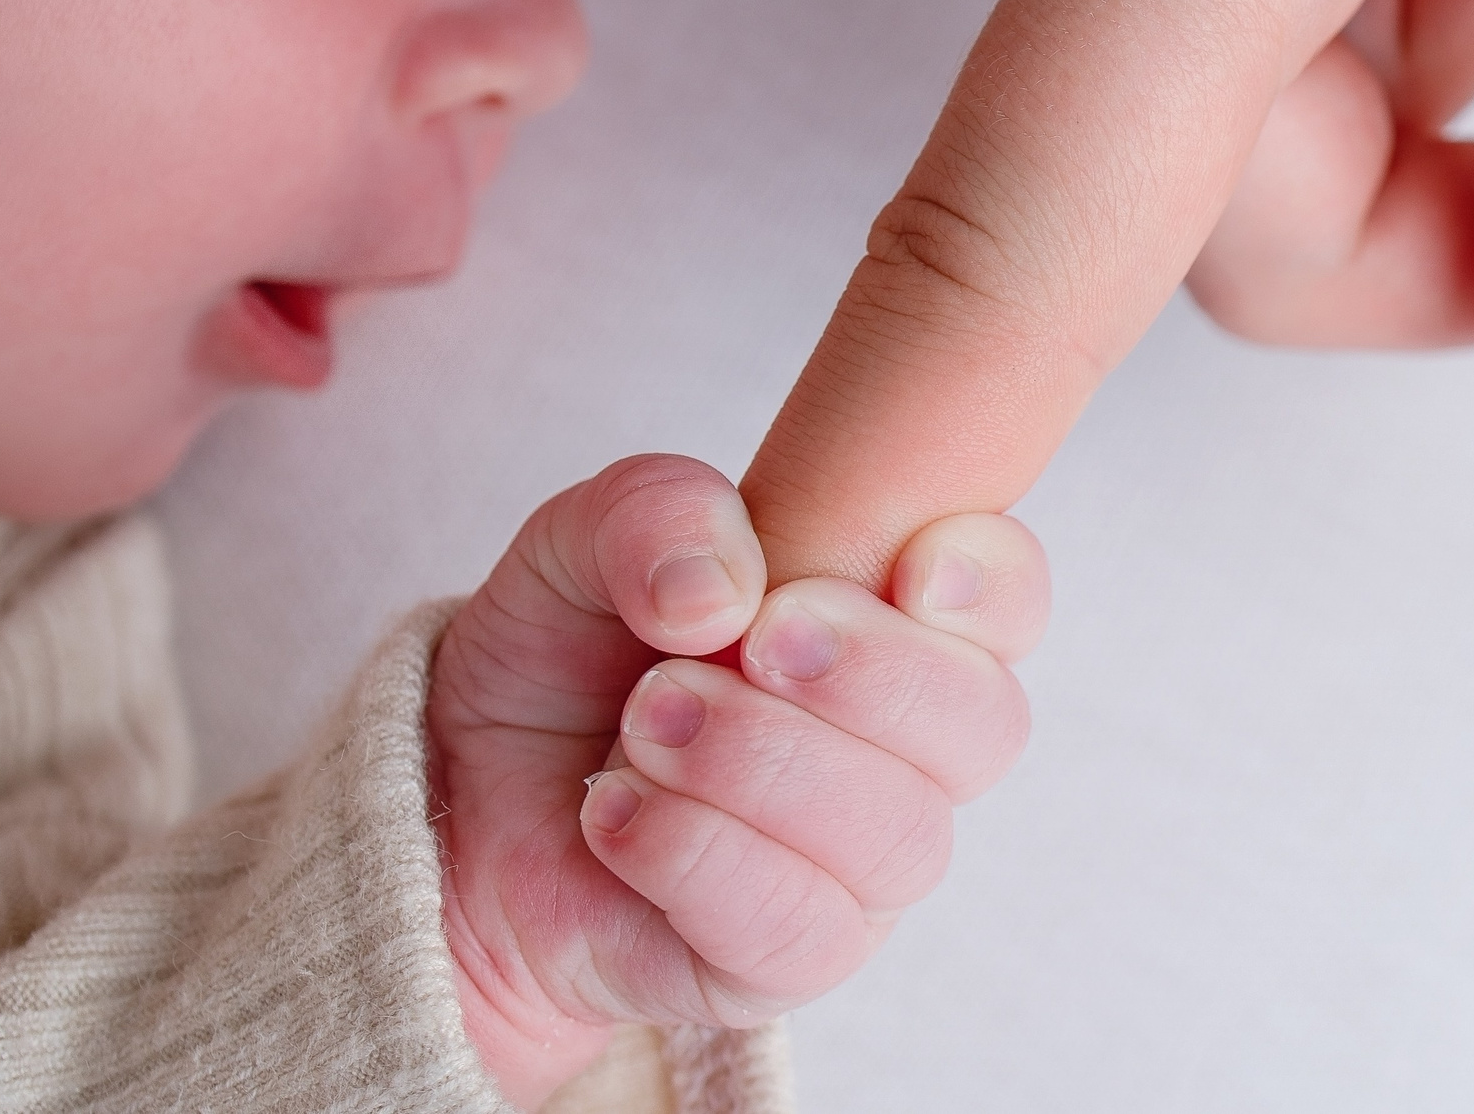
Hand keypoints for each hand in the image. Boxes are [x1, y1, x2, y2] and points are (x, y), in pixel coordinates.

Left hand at [426, 456, 1047, 1108]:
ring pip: (898, 835)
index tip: (911, 568)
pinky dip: (696, 854)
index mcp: (890, 619)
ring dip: (760, 762)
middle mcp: (904, 747)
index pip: (1005, 600)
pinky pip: (798, 926)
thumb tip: (722, 589)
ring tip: (643, 721)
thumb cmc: (565, 658)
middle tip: (752, 639)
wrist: (467, 794)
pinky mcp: (789, 959)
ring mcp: (859, 864)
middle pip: (983, 725)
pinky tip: (617, 810)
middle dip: (871, 673)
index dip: (988, 584)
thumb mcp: (579, 544)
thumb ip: (655, 515)